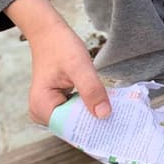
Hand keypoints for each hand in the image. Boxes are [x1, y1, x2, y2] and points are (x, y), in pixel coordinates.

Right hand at [6, 0, 110, 124]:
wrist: (50, 34)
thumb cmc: (61, 46)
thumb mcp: (80, 66)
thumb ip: (91, 90)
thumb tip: (104, 115)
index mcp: (42, 108)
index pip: (71, 129)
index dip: (93, 128)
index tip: (116, 126)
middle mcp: (41, 114)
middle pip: (74, 127)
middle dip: (96, 122)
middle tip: (122, 119)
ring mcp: (48, 110)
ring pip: (77, 121)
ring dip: (95, 115)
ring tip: (116, 112)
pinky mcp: (57, 105)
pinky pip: (76, 113)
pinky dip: (90, 108)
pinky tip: (104, 104)